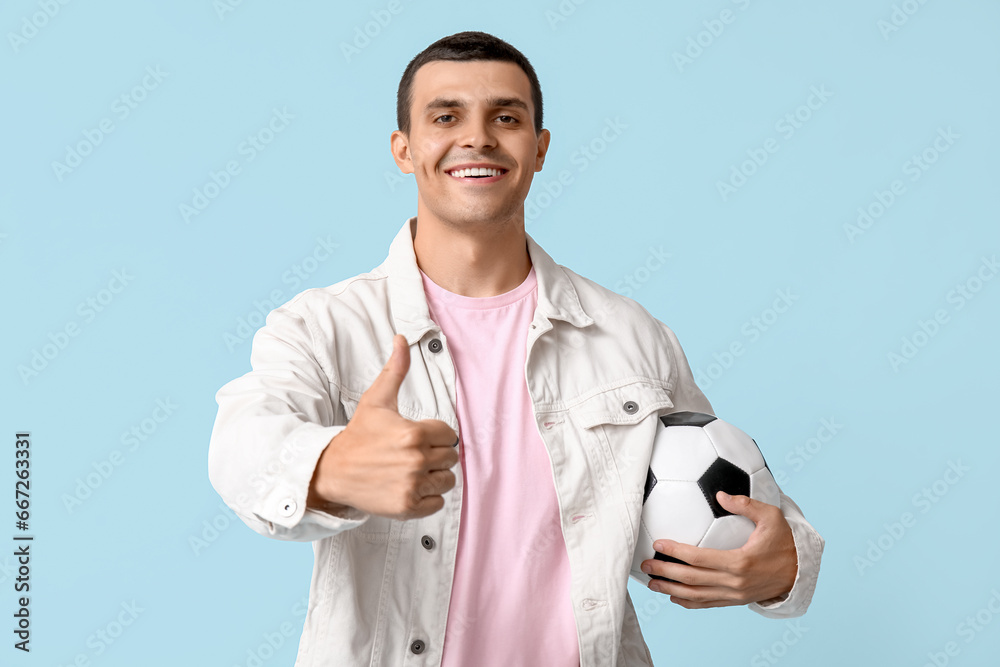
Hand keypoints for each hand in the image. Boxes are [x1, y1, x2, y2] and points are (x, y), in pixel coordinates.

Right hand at [307, 334, 459, 520]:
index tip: (417, 437)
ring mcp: (412, 485)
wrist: (332, 470)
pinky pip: (437, 503)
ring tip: (412, 471)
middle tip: (412, 454)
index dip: (436, 435)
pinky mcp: (407, 507)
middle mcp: (415, 461)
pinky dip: (428, 498)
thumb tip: (401, 338)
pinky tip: (409, 487)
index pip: (450, 435)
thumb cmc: (358, 435)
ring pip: (447, 481)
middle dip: (436, 455)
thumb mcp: (376, 400)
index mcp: (413, 433)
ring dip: (434, 477)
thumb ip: (395, 370)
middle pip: (450, 458)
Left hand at [641, 490, 796, 608]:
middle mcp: (734, 582)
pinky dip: (688, 602)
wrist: (800, 571)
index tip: (659, 544)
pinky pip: (707, 604)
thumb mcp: (771, 517)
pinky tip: (672, 596)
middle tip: (645, 564)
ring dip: (671, 589)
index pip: (699, 558)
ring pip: (696, 596)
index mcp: (740, 561)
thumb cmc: (784, 541)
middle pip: (692, 579)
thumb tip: (720, 495)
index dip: (676, 551)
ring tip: (651, 582)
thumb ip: (745, 505)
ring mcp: (734, 595)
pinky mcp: (736, 601)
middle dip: (665, 572)